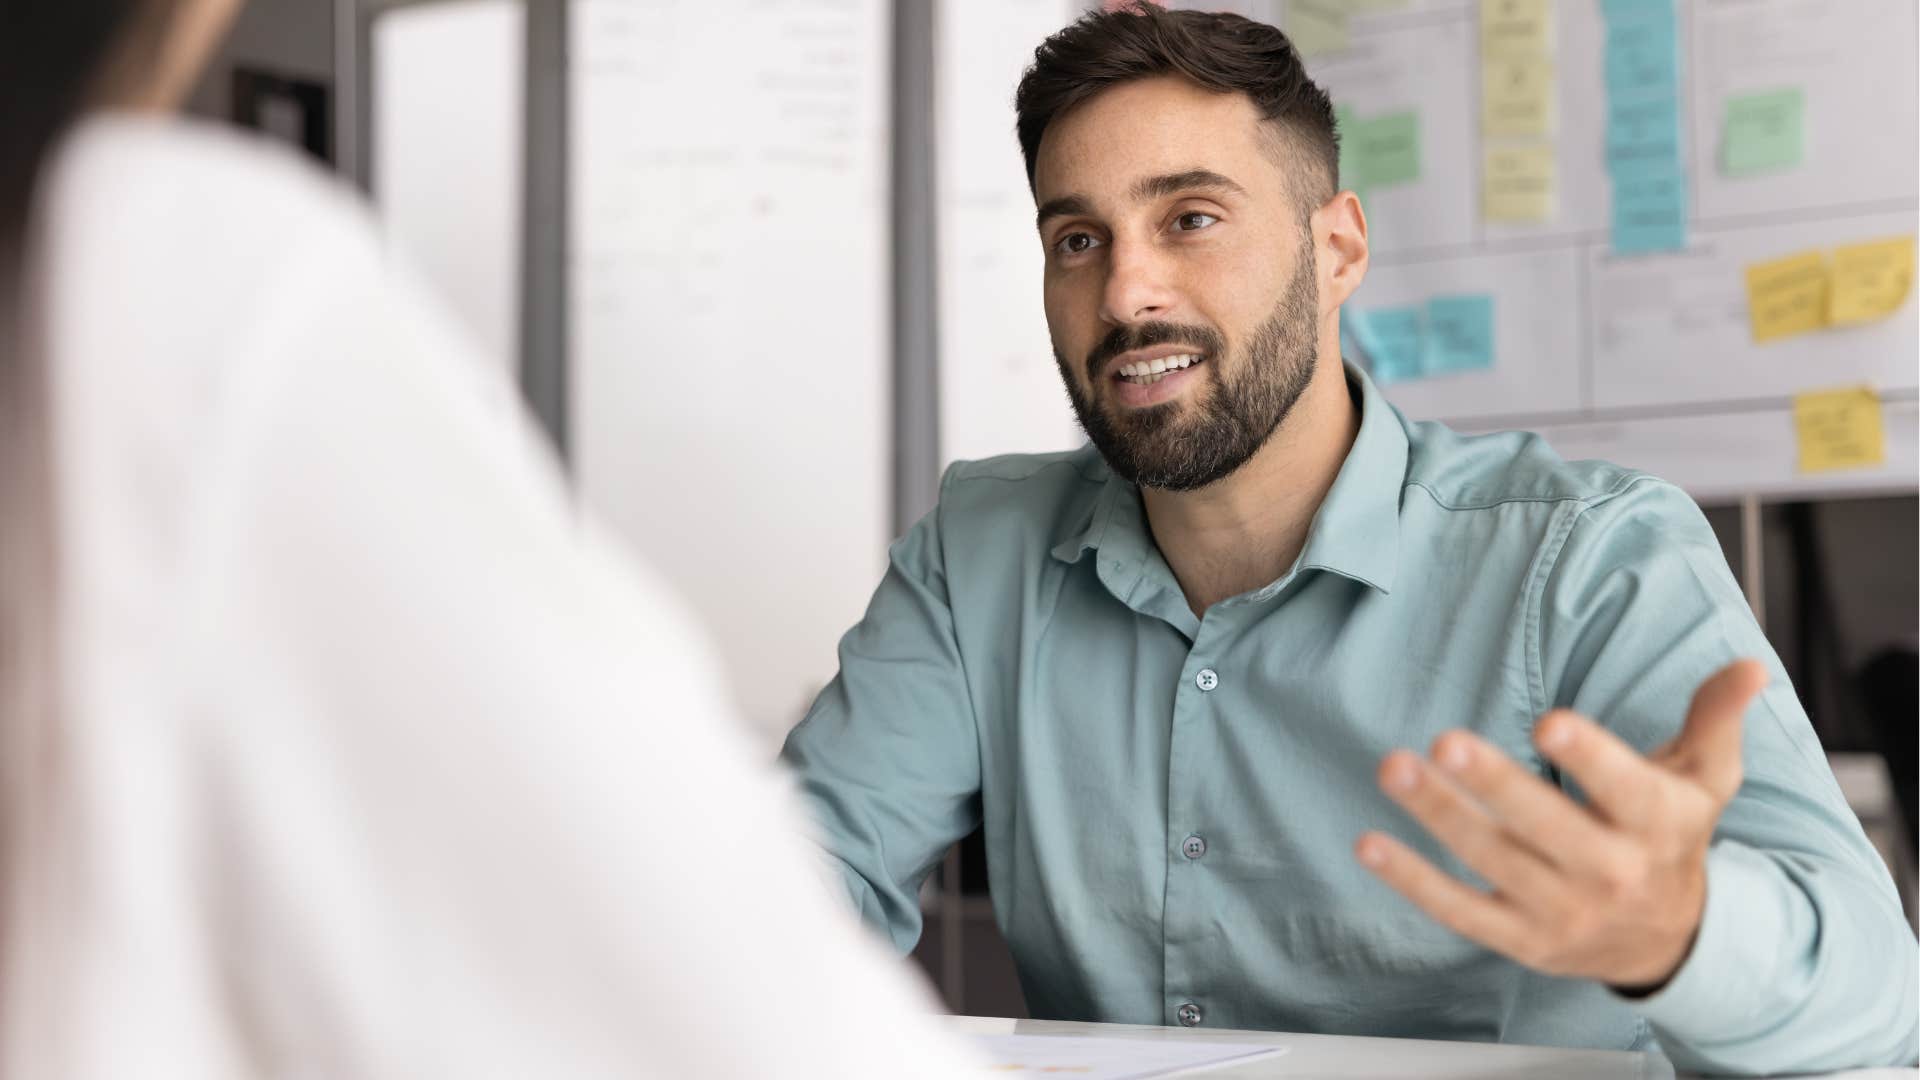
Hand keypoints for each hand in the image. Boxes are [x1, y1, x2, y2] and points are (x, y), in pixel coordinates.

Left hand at [1354, 659, 1768, 990]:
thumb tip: (1750, 667)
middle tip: (1446, 740)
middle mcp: (1611, 873)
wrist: (1668, 941)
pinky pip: (1459, 910)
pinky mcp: (1520, 939)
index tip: (1550, 722)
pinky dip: (1413, 879)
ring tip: (1395, 766)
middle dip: (1495, 784)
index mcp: (1658, 824)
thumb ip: (1716, 719)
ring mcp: (1562, 911)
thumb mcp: (1705, 779)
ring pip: (1493, 862)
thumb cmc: (1672, 837)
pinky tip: (1371, 843)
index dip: (1590, 758)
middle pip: (1547, 827)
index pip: (1625, 790)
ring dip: (1439, 815)